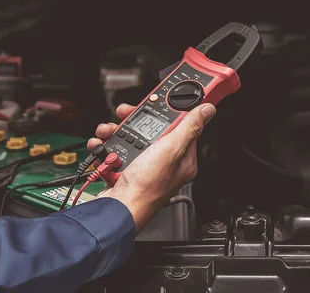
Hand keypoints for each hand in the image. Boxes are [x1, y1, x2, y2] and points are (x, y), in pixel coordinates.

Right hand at [87, 102, 215, 230]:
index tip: (158, 100)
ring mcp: (144, 167)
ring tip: (109, 131)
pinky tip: (102, 146)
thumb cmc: (147, 186)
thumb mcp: (171, 149)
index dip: (168, 111)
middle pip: (152, 130)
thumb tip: (207, 110)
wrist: (118, 209)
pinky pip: (116, 151)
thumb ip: (189, 127)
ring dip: (116, 131)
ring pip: (131, 138)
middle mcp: (164, 163)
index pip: (181, 127)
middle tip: (125, 113)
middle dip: (135, 120)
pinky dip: (106, 146)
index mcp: (182, 158)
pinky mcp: (125, 170)